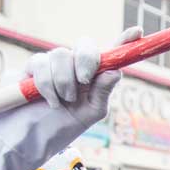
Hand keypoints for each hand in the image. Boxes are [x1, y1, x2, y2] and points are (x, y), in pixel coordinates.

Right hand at [24, 27, 141, 126]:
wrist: (32, 138)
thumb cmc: (64, 125)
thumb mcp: (90, 113)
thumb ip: (102, 92)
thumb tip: (115, 72)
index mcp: (95, 75)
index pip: (111, 54)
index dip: (124, 40)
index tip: (137, 31)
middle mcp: (75, 65)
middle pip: (84, 45)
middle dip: (86, 60)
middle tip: (84, 81)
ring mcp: (53, 64)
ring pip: (61, 54)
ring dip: (64, 80)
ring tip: (64, 101)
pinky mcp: (32, 67)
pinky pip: (40, 63)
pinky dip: (47, 84)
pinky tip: (50, 100)